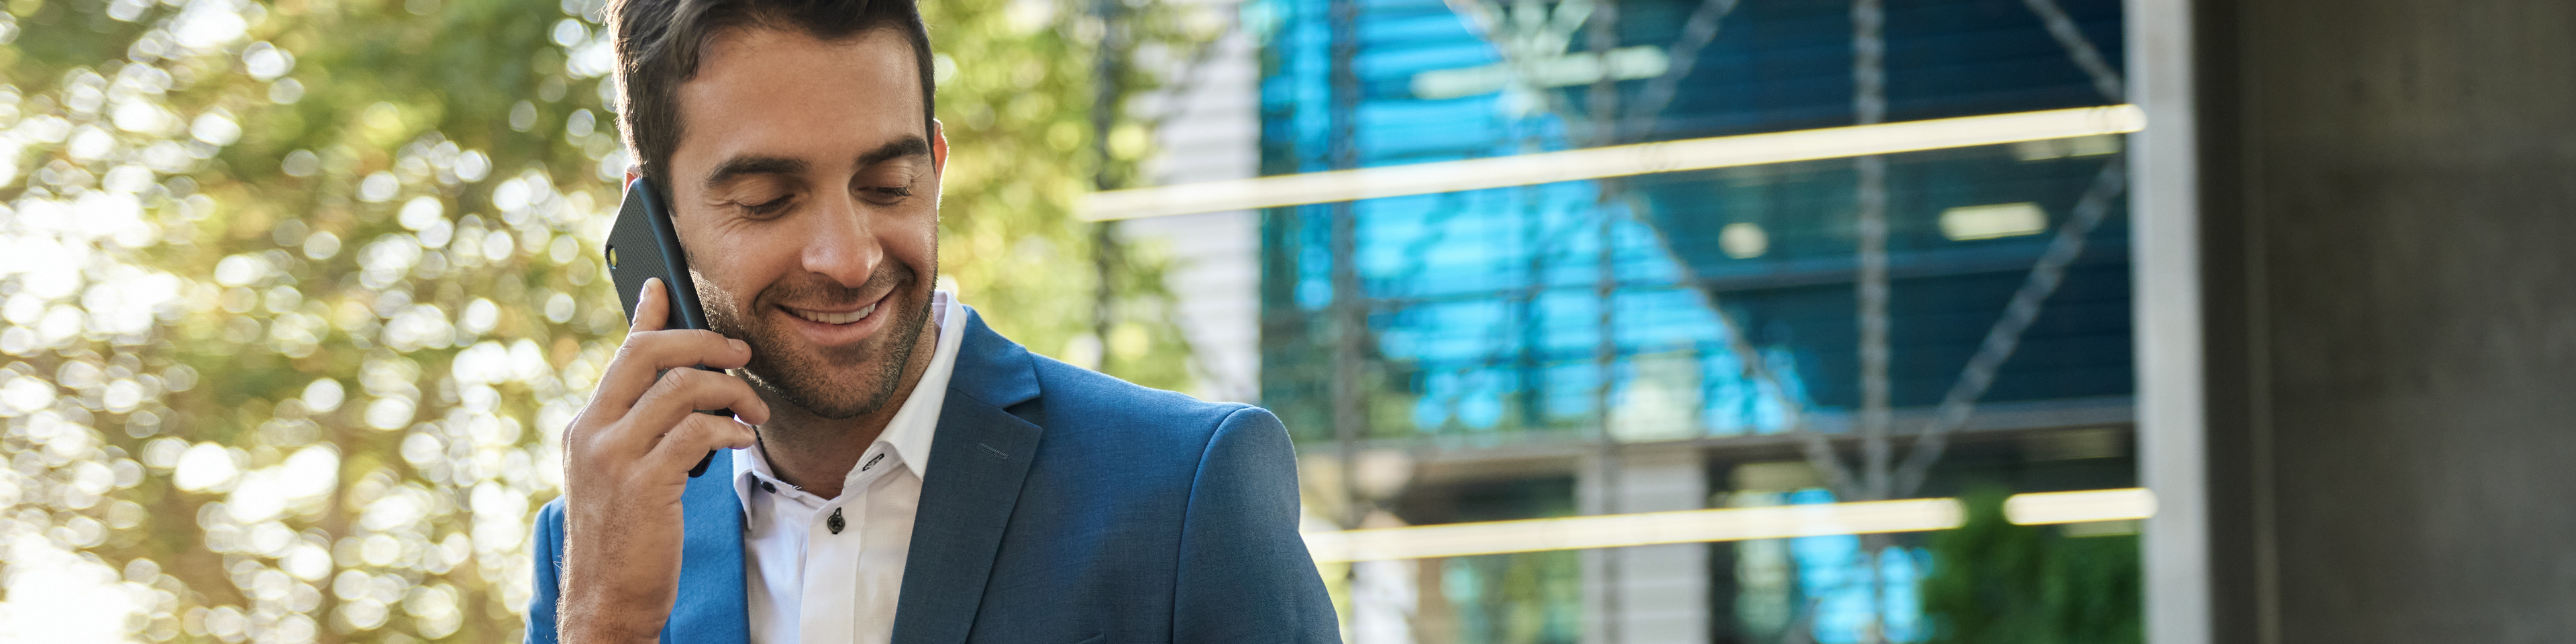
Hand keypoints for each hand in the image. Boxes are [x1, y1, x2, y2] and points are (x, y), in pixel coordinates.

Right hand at [557, 278, 768, 643]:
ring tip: (753, 412)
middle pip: (648, 354)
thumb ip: (639, 429)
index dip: (646, 315)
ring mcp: (614, 457)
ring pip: (681, 388)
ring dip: (731, 392)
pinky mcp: (643, 484)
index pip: (621, 354)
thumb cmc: (625, 538)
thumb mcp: (621, 474)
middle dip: (703, 342)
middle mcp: (592, 432)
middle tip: (740, 353)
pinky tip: (742, 440)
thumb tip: (672, 391)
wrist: (607, 601)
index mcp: (586, 426)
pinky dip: (729, 429)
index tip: (664, 285)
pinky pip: (697, 432)